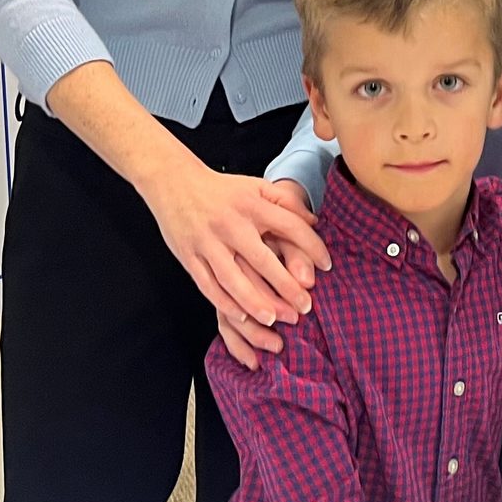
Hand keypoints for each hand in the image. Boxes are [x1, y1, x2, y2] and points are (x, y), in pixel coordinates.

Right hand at [137, 158, 328, 354]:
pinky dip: (225, 304)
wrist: (174, 182)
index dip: (312, 247)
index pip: (290, 226)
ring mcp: (208, 242)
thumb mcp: (256, 186)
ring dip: (255, 303)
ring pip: (234, 280)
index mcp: (252, 205)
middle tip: (305, 308)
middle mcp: (231, 225)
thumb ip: (286, 201)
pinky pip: (208, 286)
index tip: (327, 267)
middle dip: (286, 287)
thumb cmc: (222, 189)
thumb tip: (315, 221)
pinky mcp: (189, 257)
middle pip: (263, 260)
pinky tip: (242, 317)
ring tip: (275, 320)